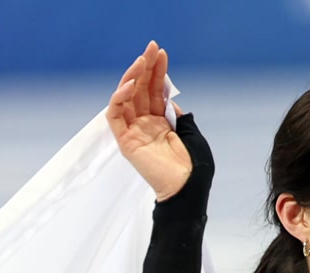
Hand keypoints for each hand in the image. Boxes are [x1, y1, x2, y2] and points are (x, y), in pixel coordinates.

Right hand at [106, 41, 191, 200]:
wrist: (187, 189)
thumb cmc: (194, 166)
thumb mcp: (192, 134)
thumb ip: (179, 115)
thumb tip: (168, 99)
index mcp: (161, 122)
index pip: (155, 90)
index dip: (157, 71)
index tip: (161, 52)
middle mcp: (146, 124)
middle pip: (141, 89)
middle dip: (145, 66)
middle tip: (151, 47)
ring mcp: (134, 131)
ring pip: (126, 97)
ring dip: (132, 77)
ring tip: (142, 61)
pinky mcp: (125, 141)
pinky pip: (115, 115)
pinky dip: (119, 98)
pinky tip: (130, 85)